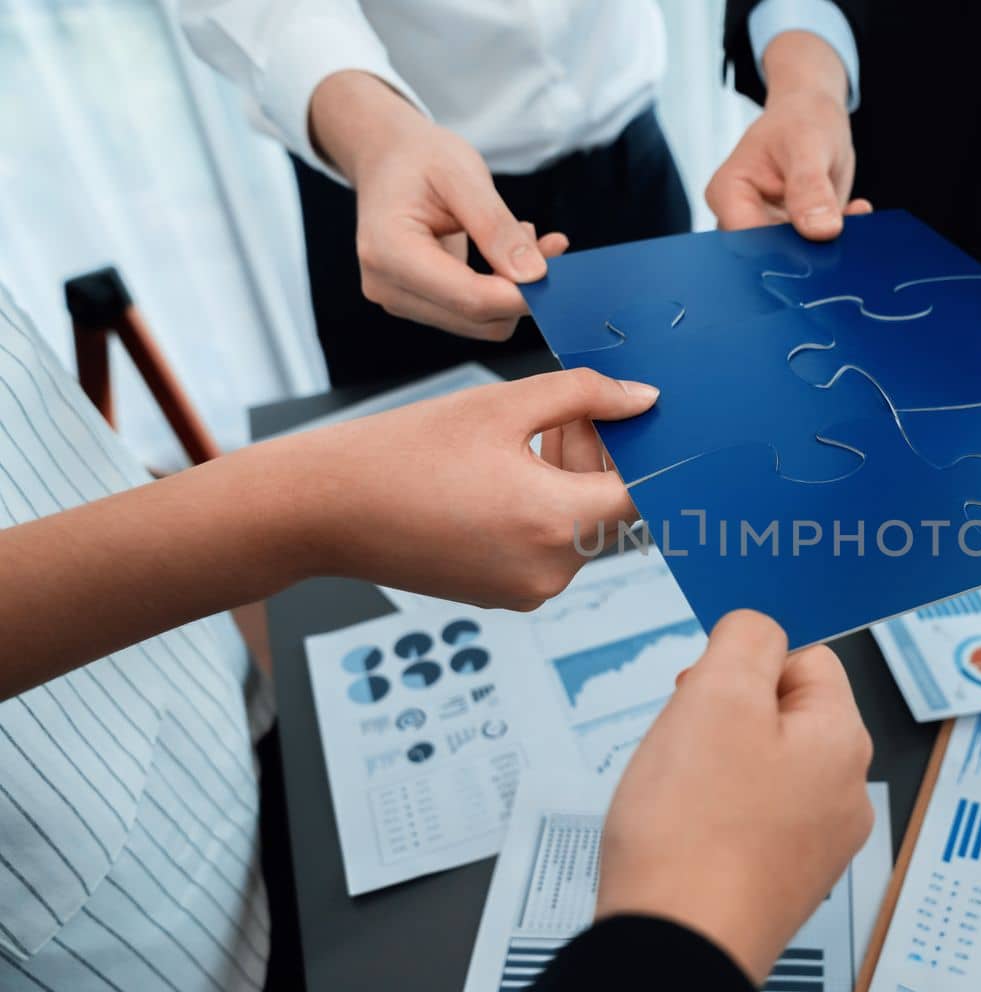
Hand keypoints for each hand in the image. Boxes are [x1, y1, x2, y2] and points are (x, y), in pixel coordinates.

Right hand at [255, 368, 657, 608]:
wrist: (325, 509)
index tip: (627, 417)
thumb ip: (584, 396)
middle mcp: (550, 571)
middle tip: (568, 411)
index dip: (641, 450)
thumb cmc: (404, 453)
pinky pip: (547, 547)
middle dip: (600, 457)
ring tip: (528, 435)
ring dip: (570, 480)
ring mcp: (527, 590)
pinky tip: (506, 472)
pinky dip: (543, 509)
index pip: (642, 493)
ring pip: (579, 528)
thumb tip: (642, 398)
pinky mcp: (504, 594)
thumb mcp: (503, 406)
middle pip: (611, 511)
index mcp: (556, 525)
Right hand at [309, 71, 568, 338]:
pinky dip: (501, 289)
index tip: (559, 271)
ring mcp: (400, 300)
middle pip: (478, 318)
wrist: (388, 158)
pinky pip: (474, 314)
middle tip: (542, 241)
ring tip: (520, 236)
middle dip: (522, 288)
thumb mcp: (462, 175)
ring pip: (482, 323)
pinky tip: (506, 252)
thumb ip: (496, 227)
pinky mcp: (418, 304)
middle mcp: (387, 287)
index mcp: (389, 252)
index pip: (470, 299)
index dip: (521, 295)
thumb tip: (534, 276)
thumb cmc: (419, 158)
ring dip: (514, 288)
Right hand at [596, 612, 874, 980]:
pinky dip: (712, 818)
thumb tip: (758, 628)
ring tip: (677, 798)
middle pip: (782, 715)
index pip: (806, 658)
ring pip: (760, 768)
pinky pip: (748, 822)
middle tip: (683, 747)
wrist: (673, 950)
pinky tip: (682, 836)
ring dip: (714, 768)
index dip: (746, 664)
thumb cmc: (692, 829)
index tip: (703, 692)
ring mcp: (816, 846)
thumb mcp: (717, 695)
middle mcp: (844, 794)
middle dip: (724, 718)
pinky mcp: (780, 884)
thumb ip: (745, 639)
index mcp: (843, 740)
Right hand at [706, 31, 870, 238]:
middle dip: (807, 251)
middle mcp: (742, 217)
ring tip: (850, 212)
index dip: (780, 250)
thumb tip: (821, 230)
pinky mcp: (793, 237)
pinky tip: (854, 211)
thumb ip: (810, 187)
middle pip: (768, 255)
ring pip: (795, 259)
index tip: (817, 241)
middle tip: (840, 229)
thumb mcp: (808, 144)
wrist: (814, 117)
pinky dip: (839, 238)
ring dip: (827, 245)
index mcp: (729, 193)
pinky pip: (815, 251)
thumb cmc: (801, 119)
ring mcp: (768, 230)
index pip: (746, 239)